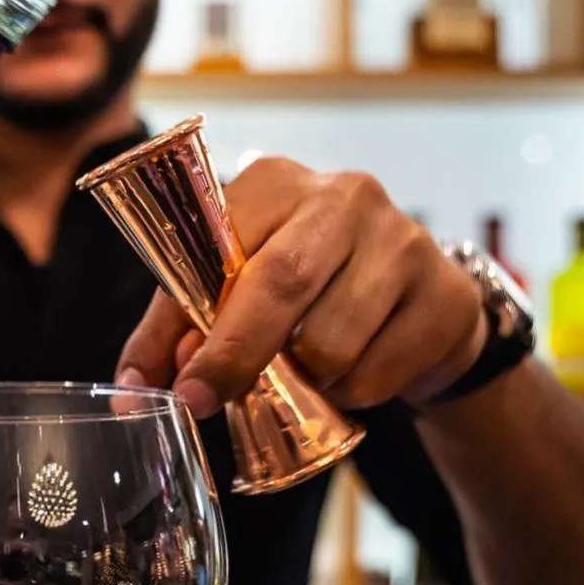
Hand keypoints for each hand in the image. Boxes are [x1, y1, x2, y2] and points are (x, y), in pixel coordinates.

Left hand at [116, 157, 486, 419]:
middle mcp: (344, 196)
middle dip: (237, 355)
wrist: (421, 305)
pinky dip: (352, 392)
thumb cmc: (312, 292)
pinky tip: (356, 369)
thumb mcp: (238, 292)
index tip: (172, 385)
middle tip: (207, 401)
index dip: (187, 324)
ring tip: (308, 368)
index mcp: (275, 184)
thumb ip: (182, 327)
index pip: (219, 249)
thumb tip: (138, 384)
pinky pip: (376, 372)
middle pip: (280, 284)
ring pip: (329, 341)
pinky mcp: (445, 295)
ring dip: (305, 379)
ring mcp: (404, 240)